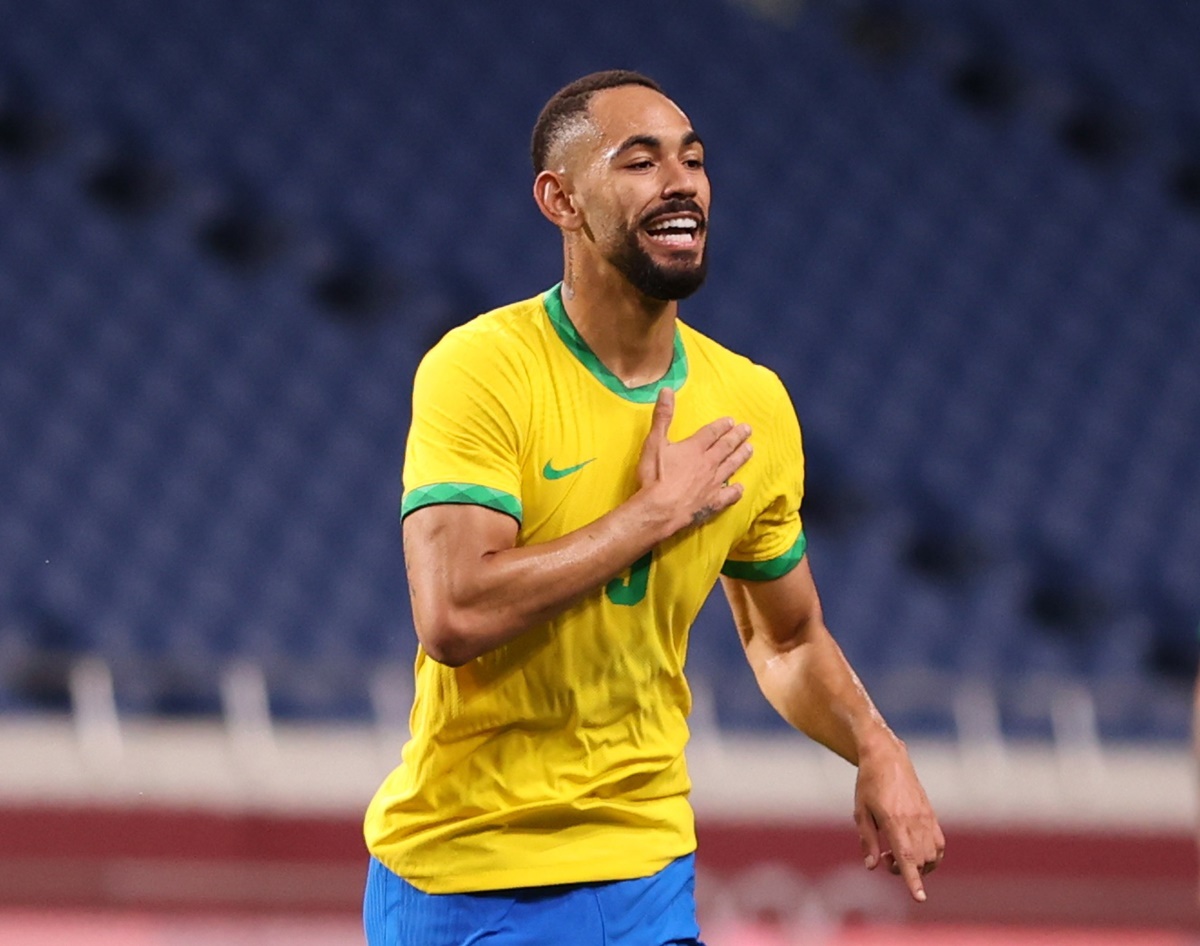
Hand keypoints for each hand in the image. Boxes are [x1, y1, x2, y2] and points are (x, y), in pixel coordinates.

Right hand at [636, 386, 751, 534]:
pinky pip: (728, 495)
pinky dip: (735, 490)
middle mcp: (708, 463)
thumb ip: (662, 417)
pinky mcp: (713, 502)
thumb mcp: (654, 443)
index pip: (711, 433)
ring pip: (731, 467)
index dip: (721, 426)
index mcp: (695, 448)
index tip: (731, 421)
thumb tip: (667, 390)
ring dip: (741, 457)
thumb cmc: (655, 476)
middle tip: (748, 430)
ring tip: (750, 449)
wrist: (660, 509)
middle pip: (726, 447)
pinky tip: (740, 487)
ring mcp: (713, 483)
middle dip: (737, 437)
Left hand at [853, 738, 944, 902]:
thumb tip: (871, 866)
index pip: (906, 857)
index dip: (912, 880)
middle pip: (919, 861)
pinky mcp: (931, 815)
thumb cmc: (868, 784)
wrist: (887, 757)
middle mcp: (913, 821)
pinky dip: (932, 856)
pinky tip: (916, 851)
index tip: (919, 898)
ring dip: (919, 865)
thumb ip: (866, 840)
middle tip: (884, 858)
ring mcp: (926, 818)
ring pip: (932, 856)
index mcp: (893, 820)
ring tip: (897, 853)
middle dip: (904, 871)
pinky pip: (939, 844)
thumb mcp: (860, 811)